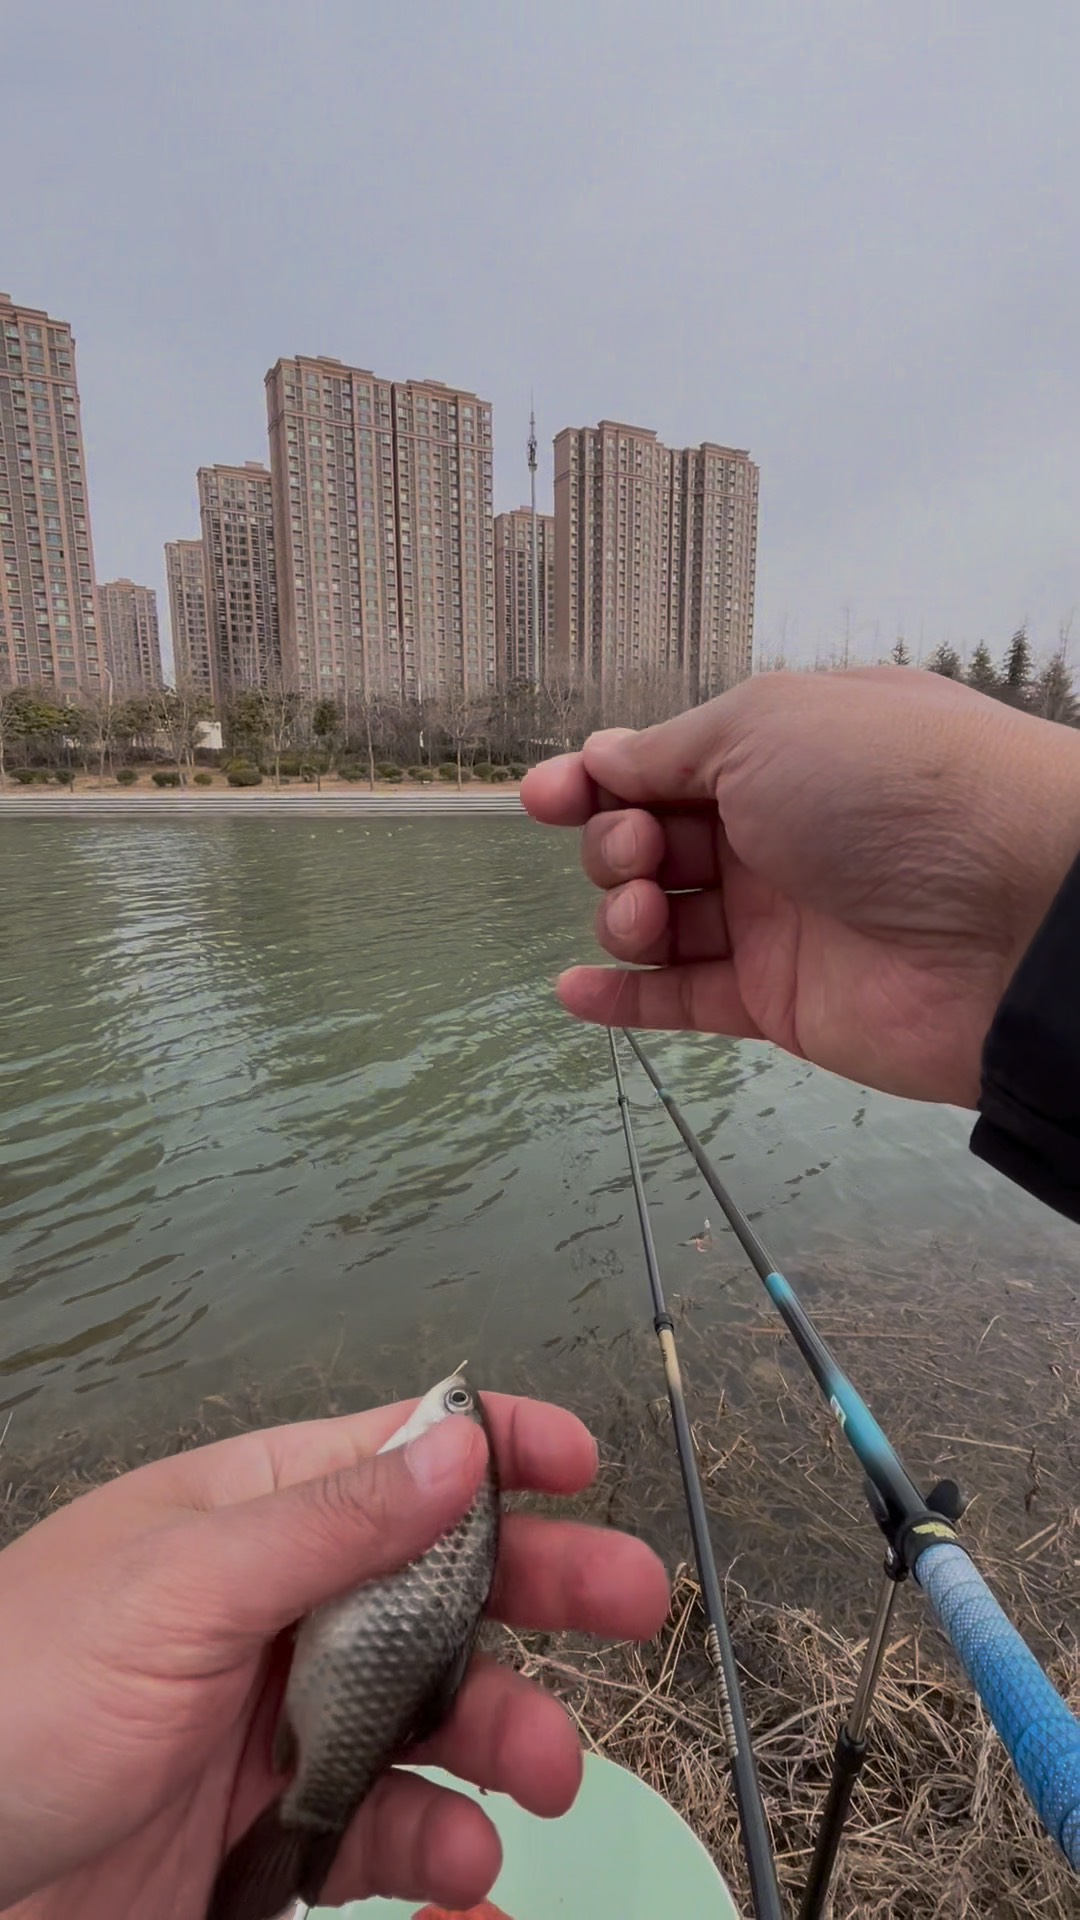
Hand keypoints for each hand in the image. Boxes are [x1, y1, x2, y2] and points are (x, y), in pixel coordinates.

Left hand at [0, 1394, 668, 1918]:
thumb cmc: (19, 1693)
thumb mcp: (179, 1588)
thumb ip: (328, 1522)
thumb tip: (458, 1441)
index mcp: (248, 1517)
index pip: (391, 1456)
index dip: (491, 1446)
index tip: (584, 1460)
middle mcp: (277, 1611)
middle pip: (438, 1583)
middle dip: (541, 1587)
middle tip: (636, 1602)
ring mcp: (276, 1725)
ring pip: (430, 1712)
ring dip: (503, 1735)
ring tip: (546, 1776)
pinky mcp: (268, 1838)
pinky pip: (385, 1833)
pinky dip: (442, 1849)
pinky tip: (470, 1876)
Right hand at [522, 666, 1079, 1104]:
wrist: (1011, 914)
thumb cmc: (902, 789)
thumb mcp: (769, 723)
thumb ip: (673, 749)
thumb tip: (604, 757)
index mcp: (783, 751)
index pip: (665, 763)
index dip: (598, 778)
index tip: (548, 796)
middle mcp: (780, 831)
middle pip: (652, 839)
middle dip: (615, 842)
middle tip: (639, 852)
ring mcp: (781, 919)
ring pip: (660, 921)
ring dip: (620, 916)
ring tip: (642, 914)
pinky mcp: (783, 1001)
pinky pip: (686, 1001)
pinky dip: (624, 999)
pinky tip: (575, 991)